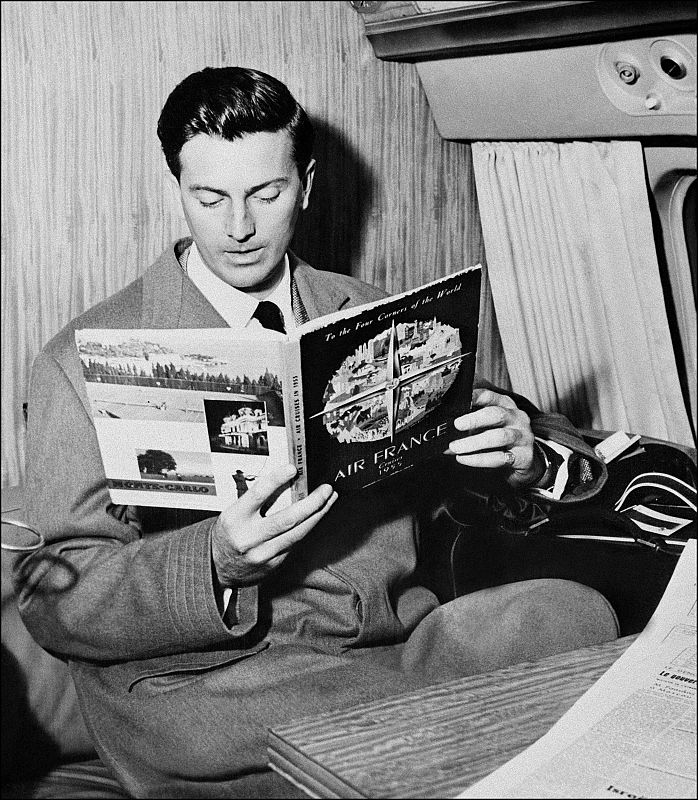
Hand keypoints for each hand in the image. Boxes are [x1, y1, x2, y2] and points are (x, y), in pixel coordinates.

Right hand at [211, 464, 337, 586]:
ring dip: (318, 515)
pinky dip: (308, 528)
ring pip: (298, 533)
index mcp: (235, 519)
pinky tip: (317, 517)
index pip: (257, 495)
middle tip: (326, 490)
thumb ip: (256, 501)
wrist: (218, 569)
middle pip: (287, 519)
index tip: (292, 468)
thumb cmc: (229, 534)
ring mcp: (263, 553)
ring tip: (330, 500)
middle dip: (312, 503)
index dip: (276, 480)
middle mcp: (249, 537)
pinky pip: (295, 543)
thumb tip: (285, 481)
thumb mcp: (234, 513)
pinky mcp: (274, 564)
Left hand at [446, 388, 544, 488]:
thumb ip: (467, 426)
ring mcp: (522, 436)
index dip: (474, 397)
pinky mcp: (524, 456)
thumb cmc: (499, 441)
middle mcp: (517, 417)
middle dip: (474, 419)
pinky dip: (479, 459)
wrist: (524, 464)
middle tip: (456, 425)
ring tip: (455, 447)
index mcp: (505, 405)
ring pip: (498, 436)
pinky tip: (464, 459)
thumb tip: (442, 431)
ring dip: (474, 442)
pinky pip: (500, 457)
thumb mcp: (486, 427)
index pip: (490, 396)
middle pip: (496, 414)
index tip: (458, 400)